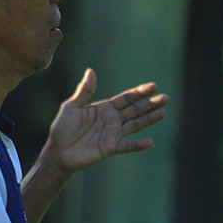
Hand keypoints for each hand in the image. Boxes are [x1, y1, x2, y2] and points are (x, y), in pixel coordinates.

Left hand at [44, 68, 167, 172]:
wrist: (57, 151)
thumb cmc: (62, 128)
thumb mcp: (71, 106)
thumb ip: (84, 91)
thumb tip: (91, 71)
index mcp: (104, 108)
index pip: (126, 98)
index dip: (139, 93)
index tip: (153, 86)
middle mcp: (112, 120)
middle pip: (135, 110)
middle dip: (150, 104)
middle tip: (165, 97)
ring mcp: (112, 134)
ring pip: (135, 125)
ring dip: (149, 119)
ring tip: (163, 112)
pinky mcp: (110, 148)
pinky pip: (127, 147)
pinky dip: (138, 145)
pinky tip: (150, 142)